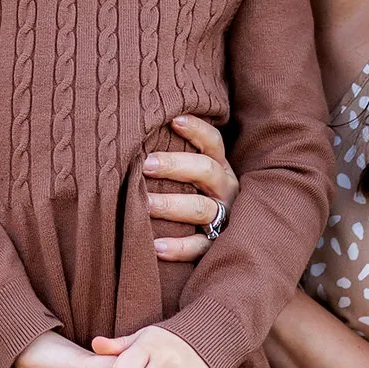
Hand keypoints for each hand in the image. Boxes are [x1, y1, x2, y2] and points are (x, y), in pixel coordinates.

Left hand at [145, 114, 238, 263]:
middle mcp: (226, 191)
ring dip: (171, 205)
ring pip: (201, 208)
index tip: (173, 120)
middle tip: (145, 164)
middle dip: (176, 165)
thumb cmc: (193, 197)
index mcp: (220, 169)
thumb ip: (175, 158)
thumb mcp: (193, 175)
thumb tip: (138, 131)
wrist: (230, 245)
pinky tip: (156, 246)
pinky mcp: (216, 247)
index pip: (213, 143)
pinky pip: (199, 247)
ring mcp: (224, 219)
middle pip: (206, 171)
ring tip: (144, 204)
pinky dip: (178, 247)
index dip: (197, 130)